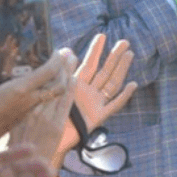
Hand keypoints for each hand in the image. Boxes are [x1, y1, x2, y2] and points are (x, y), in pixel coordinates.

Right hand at [0, 50, 75, 165]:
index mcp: (20, 90)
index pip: (48, 72)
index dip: (57, 60)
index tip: (59, 51)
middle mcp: (30, 101)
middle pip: (59, 85)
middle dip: (66, 70)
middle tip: (67, 56)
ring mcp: (30, 111)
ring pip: (54, 95)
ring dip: (62, 80)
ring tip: (65, 67)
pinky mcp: (26, 118)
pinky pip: (45, 103)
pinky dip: (52, 92)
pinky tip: (49, 85)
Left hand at [57, 34, 137, 162]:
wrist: (45, 141)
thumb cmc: (44, 117)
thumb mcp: (50, 90)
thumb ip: (59, 73)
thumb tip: (63, 52)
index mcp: (76, 85)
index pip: (88, 64)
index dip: (95, 51)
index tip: (101, 35)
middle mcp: (88, 93)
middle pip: (105, 71)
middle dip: (114, 56)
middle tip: (124, 41)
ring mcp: (95, 104)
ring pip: (112, 83)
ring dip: (121, 69)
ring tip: (129, 54)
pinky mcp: (99, 117)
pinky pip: (114, 105)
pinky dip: (124, 96)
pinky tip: (133, 85)